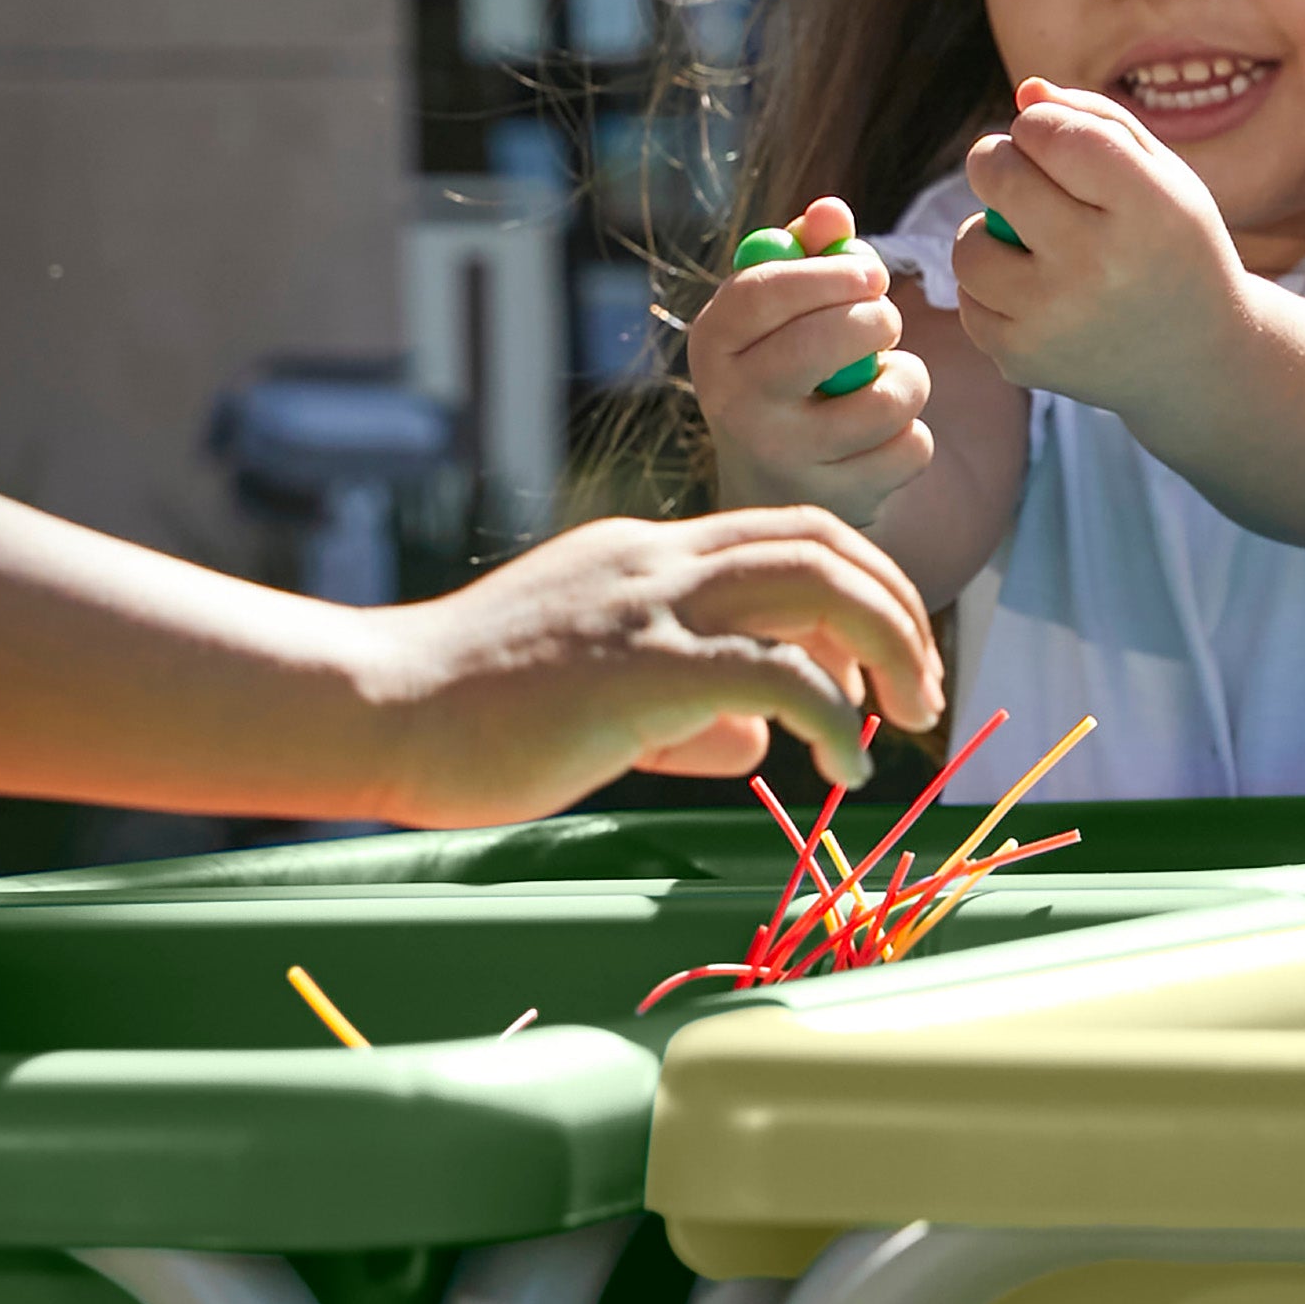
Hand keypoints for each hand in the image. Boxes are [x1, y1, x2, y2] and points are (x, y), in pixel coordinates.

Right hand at [361, 501, 939, 818]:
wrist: (381, 709)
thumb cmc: (468, 713)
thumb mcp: (592, 693)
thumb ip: (682, 707)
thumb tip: (759, 741)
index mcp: (641, 557)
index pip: (780, 535)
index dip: (856, 590)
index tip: (880, 668)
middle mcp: (653, 561)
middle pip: (818, 540)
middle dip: (896, 607)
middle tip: (923, 688)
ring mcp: (646, 606)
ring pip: (814, 582)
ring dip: (890, 644)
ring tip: (908, 717)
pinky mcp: (638, 669)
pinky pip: (776, 675)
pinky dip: (834, 718)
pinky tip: (840, 768)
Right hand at [686, 193, 935, 520]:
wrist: (771, 485)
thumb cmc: (783, 369)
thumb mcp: (778, 311)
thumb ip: (806, 252)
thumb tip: (832, 210)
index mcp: (713, 343)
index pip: (764, 293)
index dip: (830, 273)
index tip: (872, 272)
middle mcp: (735, 403)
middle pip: (824, 342)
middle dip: (876, 320)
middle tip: (885, 321)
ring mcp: (783, 457)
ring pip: (883, 398)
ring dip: (905, 379)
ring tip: (884, 382)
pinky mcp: (834, 500)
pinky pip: (910, 447)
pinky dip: (912, 434)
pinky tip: (884, 437)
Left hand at [952, 79, 1251, 414]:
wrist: (1198, 359)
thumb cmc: (1174, 248)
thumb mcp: (1163, 176)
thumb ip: (1096, 121)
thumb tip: (1025, 92)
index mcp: (1147, 208)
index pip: (1051, 132)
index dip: (1037, 124)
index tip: (1051, 139)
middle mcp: (1099, 263)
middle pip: (998, 175)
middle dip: (998, 161)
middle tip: (1022, 175)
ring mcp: (1055, 317)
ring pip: (968, 243)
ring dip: (990, 233)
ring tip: (1034, 243)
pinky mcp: (1023, 359)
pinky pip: (967, 299)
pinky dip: (992, 290)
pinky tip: (1038, 294)